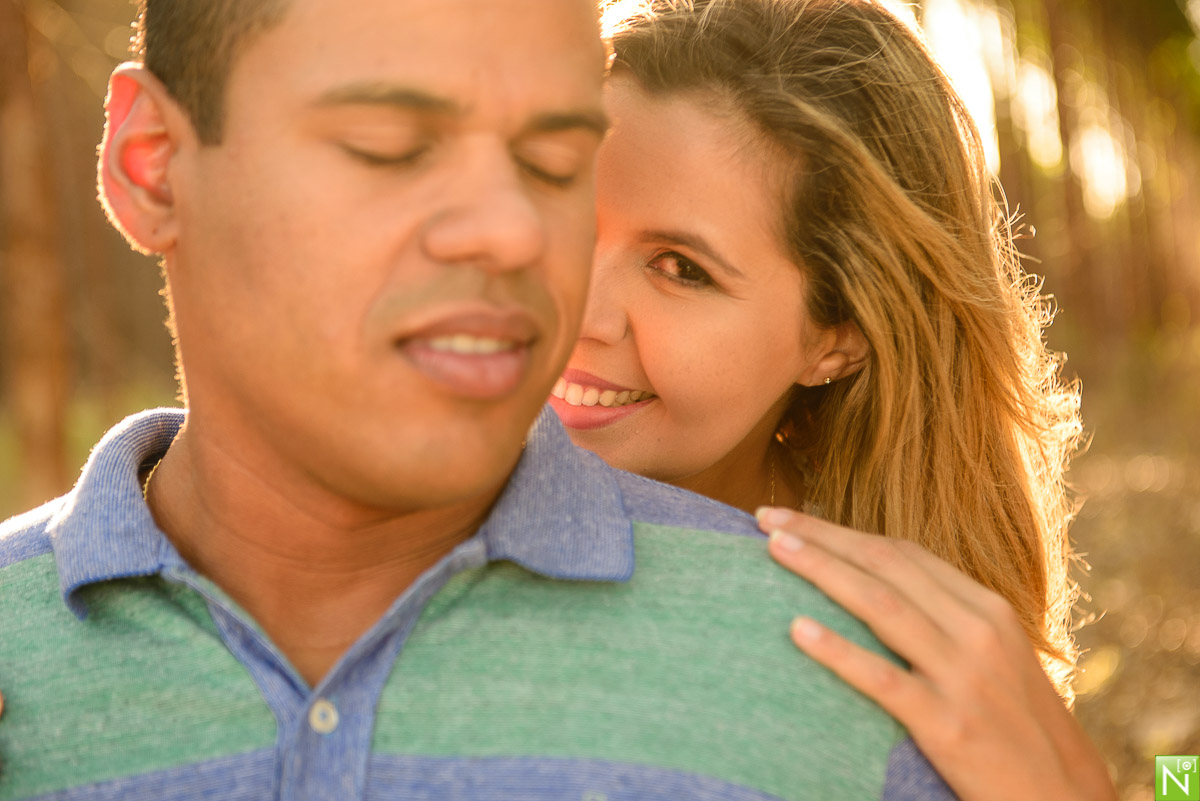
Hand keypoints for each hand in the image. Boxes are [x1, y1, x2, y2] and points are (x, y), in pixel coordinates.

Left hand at [756, 506, 1115, 800]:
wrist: (1058, 798)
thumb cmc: (1015, 727)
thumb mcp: (994, 659)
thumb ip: (945, 622)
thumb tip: (875, 589)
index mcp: (988, 609)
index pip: (903, 554)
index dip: (843, 531)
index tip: (792, 518)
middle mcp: (979, 631)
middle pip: (885, 566)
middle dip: (821, 536)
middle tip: (766, 518)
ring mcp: (964, 676)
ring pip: (880, 606)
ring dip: (822, 571)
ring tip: (773, 551)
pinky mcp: (948, 725)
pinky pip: (882, 680)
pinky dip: (838, 651)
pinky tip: (797, 631)